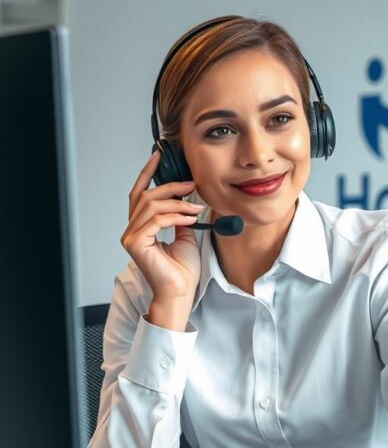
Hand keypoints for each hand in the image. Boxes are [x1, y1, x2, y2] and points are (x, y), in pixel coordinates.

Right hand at [121, 150, 204, 306]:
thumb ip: (181, 216)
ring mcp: (131, 236)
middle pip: (146, 196)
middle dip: (170, 187)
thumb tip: (189, 198)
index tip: (158, 156)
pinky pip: (155, 220)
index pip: (140, 193)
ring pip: (151, 205)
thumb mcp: (186, 234)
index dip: (147, 173)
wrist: (181, 291)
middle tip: (192, 185)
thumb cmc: (181, 270)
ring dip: (177, 203)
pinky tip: (190, 218)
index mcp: (142, 226)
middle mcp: (133, 229)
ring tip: (195, 208)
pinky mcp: (135, 243)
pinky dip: (175, 216)